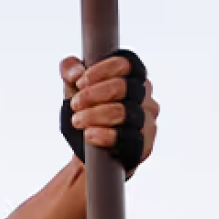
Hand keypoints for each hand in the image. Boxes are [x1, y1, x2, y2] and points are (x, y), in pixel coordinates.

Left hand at [61, 54, 159, 169]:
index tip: (80, 82)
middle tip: (75, 105)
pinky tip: (89, 135)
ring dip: (95, 115)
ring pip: (125, 112)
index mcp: (132, 77)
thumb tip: (74, 71)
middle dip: (93, 94)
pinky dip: (105, 136)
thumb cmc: (85, 118)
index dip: (102, 70)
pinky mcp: (144, 144)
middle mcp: (144, 96)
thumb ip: (70, 72)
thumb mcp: (72, 92)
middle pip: (123, 86)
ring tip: (77, 121)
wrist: (88, 156)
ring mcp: (147, 120)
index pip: (126, 63)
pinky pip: (129, 138)